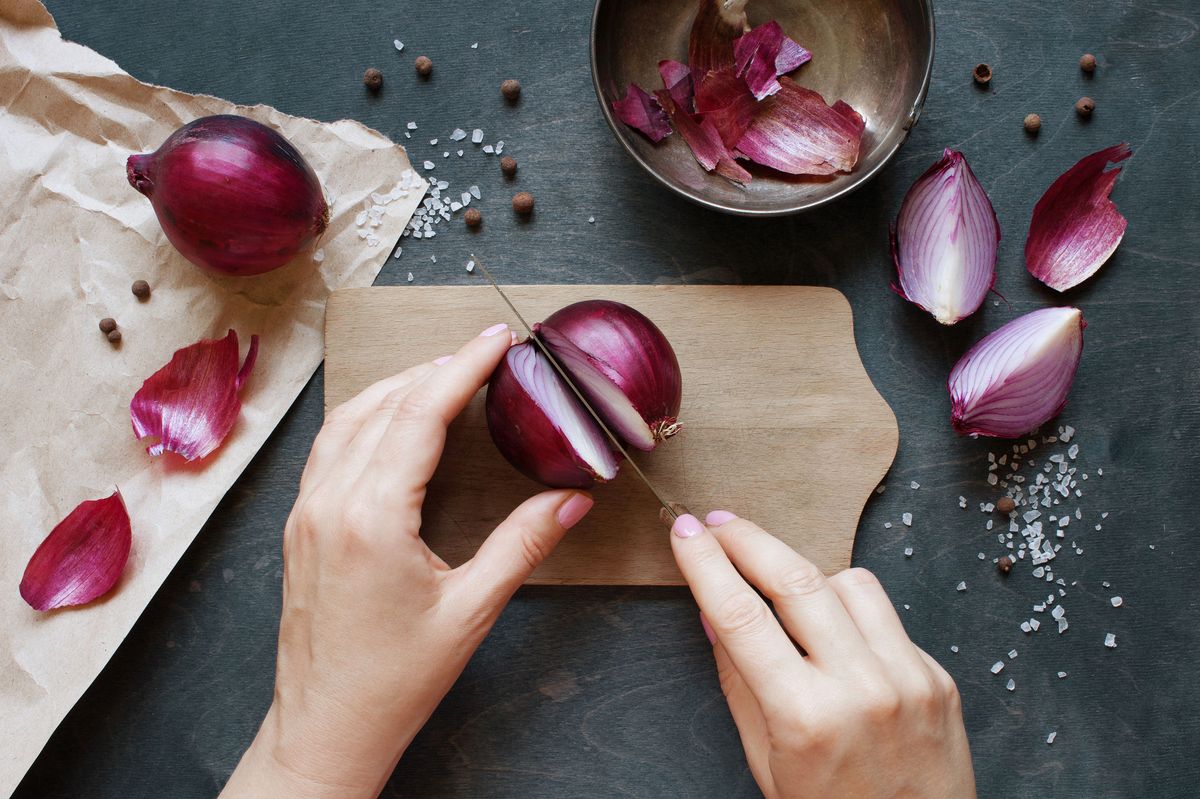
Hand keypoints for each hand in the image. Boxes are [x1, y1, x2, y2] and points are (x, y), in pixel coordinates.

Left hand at [222, 323, 593, 797]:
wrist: (325, 728)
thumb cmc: (393, 681)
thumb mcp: (471, 612)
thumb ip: (523, 546)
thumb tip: (571, 500)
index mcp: (372, 518)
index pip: (421, 414)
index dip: (464, 367)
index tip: (498, 339)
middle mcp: (329, 503)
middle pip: (385, 404)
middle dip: (438, 368)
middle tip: (486, 353)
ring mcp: (307, 511)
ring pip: (349, 418)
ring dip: (398, 386)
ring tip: (445, 375)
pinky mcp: (300, 525)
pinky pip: (330, 447)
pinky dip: (366, 416)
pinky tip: (393, 420)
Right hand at [670, 511, 974, 798]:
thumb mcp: (766, 761)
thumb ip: (739, 681)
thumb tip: (714, 611)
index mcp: (806, 717)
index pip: (741, 616)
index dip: (705, 564)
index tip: (684, 531)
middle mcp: (862, 688)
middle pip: (796, 579)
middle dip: (748, 539)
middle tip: (718, 523)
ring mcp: (908, 678)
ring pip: (849, 582)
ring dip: (806, 574)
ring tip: (780, 588)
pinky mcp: (936, 675)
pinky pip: (886, 615)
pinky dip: (851, 611)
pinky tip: (834, 633)